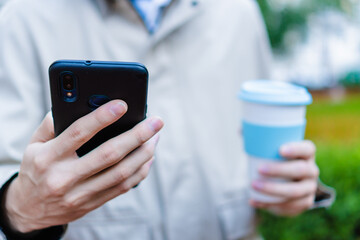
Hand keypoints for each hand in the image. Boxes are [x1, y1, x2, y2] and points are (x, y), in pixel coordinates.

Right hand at [4, 100, 163, 232]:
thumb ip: (50, 125)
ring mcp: (80, 194)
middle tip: (156, 121)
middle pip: (109, 154)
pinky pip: (122, 187)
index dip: (102, 118)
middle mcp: (64, 178)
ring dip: (144, 153)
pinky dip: (139, 171)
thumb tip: (74, 104)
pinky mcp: (92, 203)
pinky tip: (148, 157)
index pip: (79, 133)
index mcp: (48, 158)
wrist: (28, 210)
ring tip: (155, 137)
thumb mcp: (33, 146)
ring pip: (121, 173)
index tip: (123, 105)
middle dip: (137, 135)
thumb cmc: (35, 170)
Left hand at [250, 140, 318, 216]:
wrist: (288, 180)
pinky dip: (269, 205)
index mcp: (307, 153)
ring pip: (295, 191)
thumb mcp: (271, 148)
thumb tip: (241, 130)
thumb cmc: (277, 158)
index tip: (279, 149)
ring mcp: (310, 188)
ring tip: (253, 185)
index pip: (307, 149)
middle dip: (279, 170)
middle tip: (259, 169)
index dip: (296, 149)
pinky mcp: (304, 203)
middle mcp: (312, 170)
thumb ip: (258, 136)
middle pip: (300, 170)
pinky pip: (290, 207)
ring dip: (273, 189)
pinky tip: (254, 201)